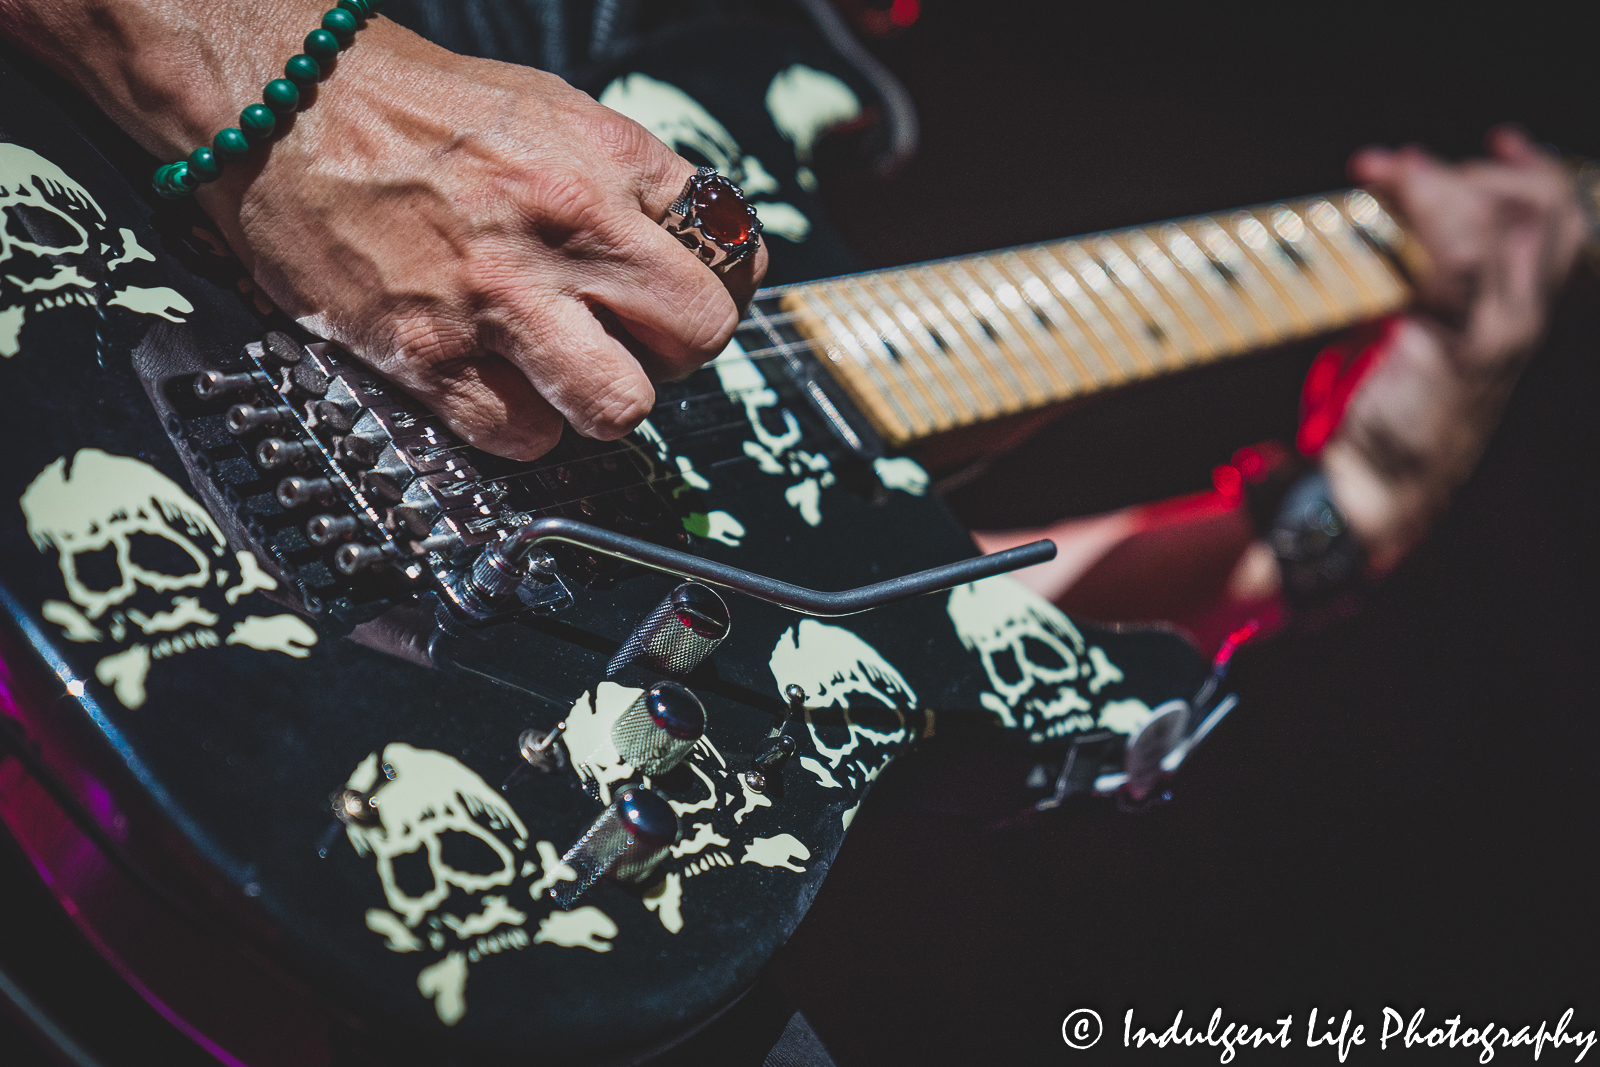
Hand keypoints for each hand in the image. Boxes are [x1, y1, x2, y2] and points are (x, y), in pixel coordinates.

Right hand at [1, 1, 764, 459]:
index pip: (731, 257)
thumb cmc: (417, 111)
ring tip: (574, 373)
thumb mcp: (554, 111)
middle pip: (698, 339)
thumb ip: (634, 180)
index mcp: (605, 165)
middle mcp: (565, 233)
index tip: (695, 298)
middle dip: (679, 353)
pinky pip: (524, 438)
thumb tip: (705, 243)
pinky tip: (504, 387)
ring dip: (606, 400)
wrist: (287, 110)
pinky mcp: (432, 357)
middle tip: (641, 342)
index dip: (721, 288)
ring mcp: (499, 302)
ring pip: (620, 407)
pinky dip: (524, 426)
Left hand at [1326, 127, 1587, 569]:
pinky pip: (1463, 250)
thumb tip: (1385, 243)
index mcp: (1513, 323)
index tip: (1503, 142)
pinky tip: (1389, 186)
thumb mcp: (1407, 353)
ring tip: (1382, 172)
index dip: (1540, 175)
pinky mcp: (1465, 347)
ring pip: (1509, 218)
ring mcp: (1501, 336)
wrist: (1372, 500)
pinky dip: (1426, 203)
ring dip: (1441, 179)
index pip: (1562, 229)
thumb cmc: (1377, 438)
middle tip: (1404, 165)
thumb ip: (1419, 304)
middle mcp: (1520, 324)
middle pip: (1544, 210)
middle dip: (1480, 167)